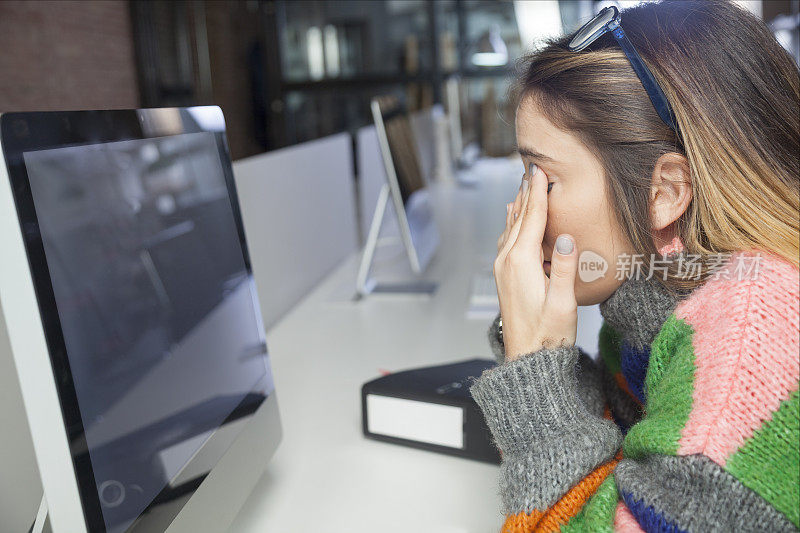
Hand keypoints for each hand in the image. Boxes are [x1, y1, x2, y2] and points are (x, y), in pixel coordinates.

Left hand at [494, 164, 578, 360]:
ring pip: (511, 229)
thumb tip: (566, 237)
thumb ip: (564, 268)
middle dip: (527, 193)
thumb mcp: (563, 303)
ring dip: (519, 206)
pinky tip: (514, 220)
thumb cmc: (548, 335)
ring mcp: (502, 269)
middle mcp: (507, 262)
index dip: (538, 193)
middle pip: (519, 219)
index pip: (532, 219)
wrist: (526, 360)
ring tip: (524, 186)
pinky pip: (507, 241)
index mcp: (521, 263)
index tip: (539, 171)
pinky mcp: (504, 277)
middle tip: (531, 168)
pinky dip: (513, 224)